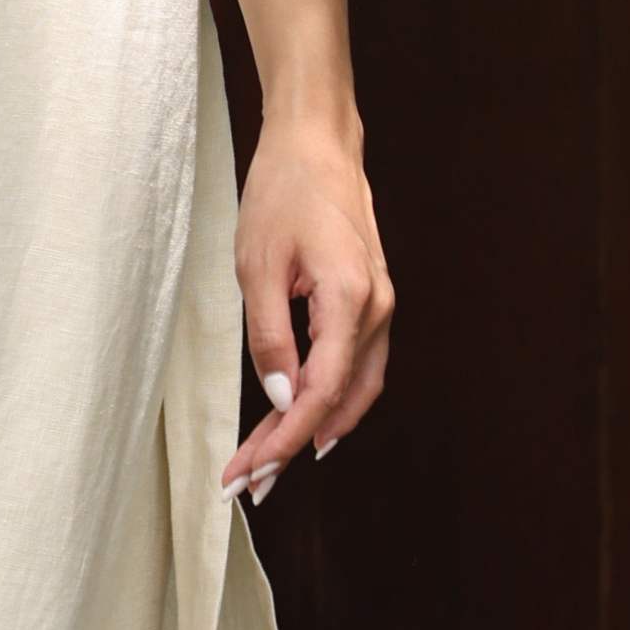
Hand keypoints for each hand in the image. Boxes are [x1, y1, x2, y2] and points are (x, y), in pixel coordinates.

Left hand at [225, 131, 392, 505]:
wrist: (319, 145)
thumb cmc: (283, 193)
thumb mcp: (257, 267)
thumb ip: (270, 338)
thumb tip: (280, 399)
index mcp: (351, 300)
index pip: (321, 392)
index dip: (284, 438)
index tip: (250, 471)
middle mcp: (378, 310)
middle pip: (341, 402)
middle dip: (292, 447)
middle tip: (248, 484)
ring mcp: (382, 307)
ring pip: (355, 391)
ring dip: (313, 430)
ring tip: (267, 464)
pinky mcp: (373, 303)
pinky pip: (358, 367)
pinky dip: (331, 402)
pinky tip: (303, 423)